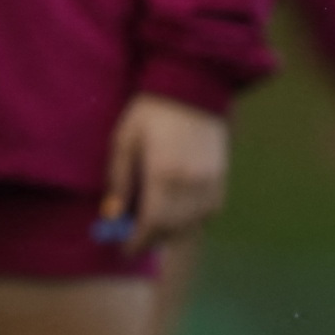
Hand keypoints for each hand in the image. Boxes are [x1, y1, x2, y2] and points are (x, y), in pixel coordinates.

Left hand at [103, 94, 230, 253]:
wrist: (192, 85)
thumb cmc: (151, 111)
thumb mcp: (124, 140)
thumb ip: (119, 180)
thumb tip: (112, 215)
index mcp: (163, 174)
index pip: (152, 224)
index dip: (138, 241)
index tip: (125, 249)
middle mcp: (191, 183)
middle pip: (173, 229)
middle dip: (153, 240)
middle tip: (136, 241)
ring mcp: (210, 181)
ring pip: (193, 224)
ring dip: (173, 232)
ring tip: (156, 227)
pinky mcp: (222, 176)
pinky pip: (210, 212)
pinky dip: (194, 220)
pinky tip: (180, 214)